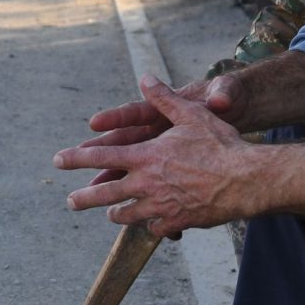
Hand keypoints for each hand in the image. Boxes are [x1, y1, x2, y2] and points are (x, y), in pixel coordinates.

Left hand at [53, 78, 256, 236]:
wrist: (246, 180)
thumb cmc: (221, 144)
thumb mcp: (191, 114)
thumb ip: (164, 98)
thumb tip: (146, 77)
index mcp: (145, 156)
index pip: (101, 156)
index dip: (76, 158)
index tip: (58, 160)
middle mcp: (146, 183)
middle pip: (104, 194)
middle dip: (83, 198)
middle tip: (70, 201)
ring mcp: (159, 206)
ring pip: (127, 214)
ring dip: (116, 213)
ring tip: (109, 214)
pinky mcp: (176, 222)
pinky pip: (155, 227)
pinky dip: (151, 225)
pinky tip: (150, 224)